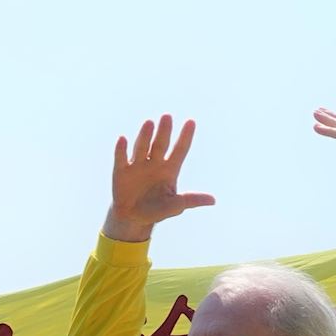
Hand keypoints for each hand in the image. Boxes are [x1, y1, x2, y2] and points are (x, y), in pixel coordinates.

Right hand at [104, 115, 215, 241]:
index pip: (180, 150)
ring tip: (149, 123)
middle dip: (164, 132)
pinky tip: (123, 139)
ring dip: (145, 136)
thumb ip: (192, 199)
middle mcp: (154, 163)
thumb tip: (213, 200)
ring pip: (142, 147)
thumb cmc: (158, 210)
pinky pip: (121, 158)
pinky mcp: (121, 171)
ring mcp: (137, 165)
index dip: (186, 137)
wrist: (134, 218)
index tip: (191, 122)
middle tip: (167, 117)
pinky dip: (121, 149)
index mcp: (169, 169)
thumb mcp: (177, 205)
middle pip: (160, 144)